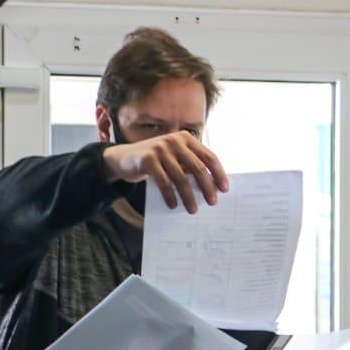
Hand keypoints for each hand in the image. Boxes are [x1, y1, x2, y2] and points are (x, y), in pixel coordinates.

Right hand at [101, 132, 229, 212]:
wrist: (125, 158)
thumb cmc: (156, 161)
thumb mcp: (175, 158)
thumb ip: (190, 166)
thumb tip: (212, 187)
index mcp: (186, 139)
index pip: (209, 157)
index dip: (218, 173)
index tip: (224, 189)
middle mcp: (175, 140)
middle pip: (198, 168)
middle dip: (207, 187)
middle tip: (212, 202)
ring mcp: (160, 149)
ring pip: (181, 177)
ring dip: (188, 196)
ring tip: (192, 210)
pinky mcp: (148, 159)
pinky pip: (164, 182)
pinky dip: (170, 196)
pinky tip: (174, 206)